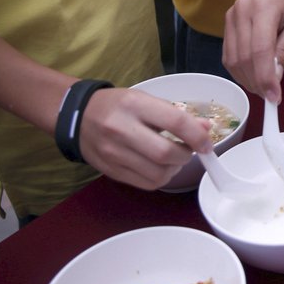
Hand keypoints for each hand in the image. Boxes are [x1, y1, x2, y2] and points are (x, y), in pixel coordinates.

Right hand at [79, 88, 212, 189]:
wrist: (77, 116)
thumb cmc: (117, 105)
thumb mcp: (146, 99)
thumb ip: (176, 115)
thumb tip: (206, 129)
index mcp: (134, 105)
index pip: (175, 122)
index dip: (198, 136)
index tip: (206, 143)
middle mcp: (122, 129)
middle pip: (166, 153)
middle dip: (186, 155)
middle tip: (189, 150)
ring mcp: (114, 153)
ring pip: (158, 174)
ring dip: (174, 169)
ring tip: (174, 159)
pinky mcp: (111, 171)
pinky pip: (146, 184)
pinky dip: (161, 178)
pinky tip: (160, 167)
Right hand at [223, 0, 283, 101]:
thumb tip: (275, 77)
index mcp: (264, 8)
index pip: (260, 50)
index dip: (265, 78)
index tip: (274, 98)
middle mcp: (241, 11)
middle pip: (243, 57)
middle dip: (256, 83)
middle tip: (271, 97)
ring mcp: (230, 16)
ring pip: (232, 59)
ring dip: (247, 79)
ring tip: (264, 88)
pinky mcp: (226, 22)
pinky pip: (228, 53)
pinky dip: (239, 70)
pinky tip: (253, 76)